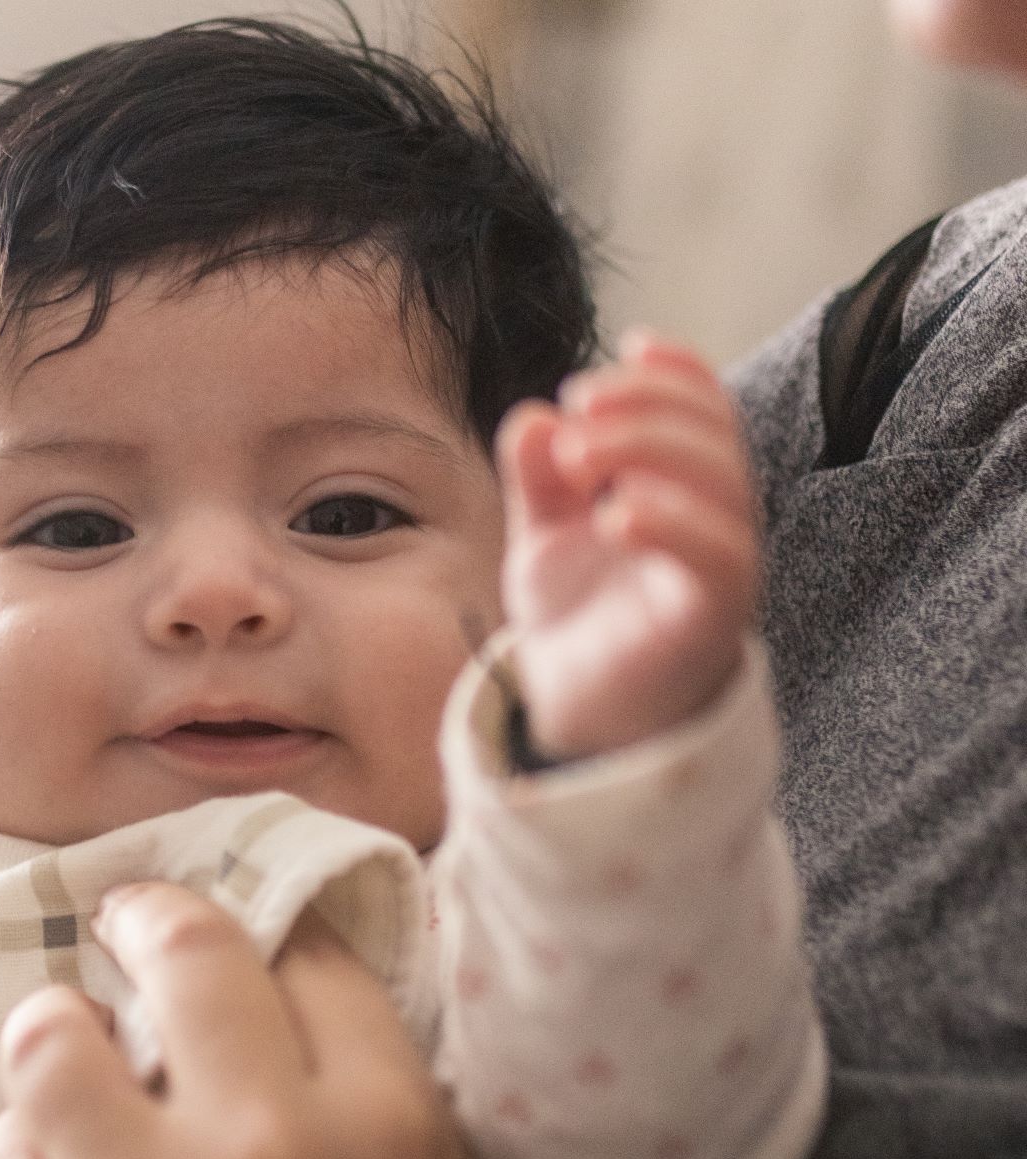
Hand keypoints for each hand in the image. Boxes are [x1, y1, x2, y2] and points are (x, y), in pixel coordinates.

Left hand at [0, 887, 602, 1158]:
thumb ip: (362, 1124)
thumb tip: (261, 1015)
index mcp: (399, 1133)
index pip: (306, 956)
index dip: (264, 949)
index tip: (228, 954)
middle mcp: (272, 1151)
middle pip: (179, 950)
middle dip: (147, 928)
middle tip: (129, 935)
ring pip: (51, 1039)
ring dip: (61, 1046)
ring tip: (79, 1078)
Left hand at [499, 331, 760, 759]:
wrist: (573, 713)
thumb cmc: (575, 621)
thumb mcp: (543, 536)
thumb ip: (539, 480)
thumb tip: (532, 416)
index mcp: (687, 490)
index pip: (707, 411)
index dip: (679, 371)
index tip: (627, 346)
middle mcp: (717, 521)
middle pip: (715, 437)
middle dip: (648, 407)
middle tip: (579, 405)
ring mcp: (722, 569)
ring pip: (724, 485)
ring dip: (652, 450)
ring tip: (579, 454)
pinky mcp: (712, 617)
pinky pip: (717, 557)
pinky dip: (671, 523)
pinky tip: (614, 513)